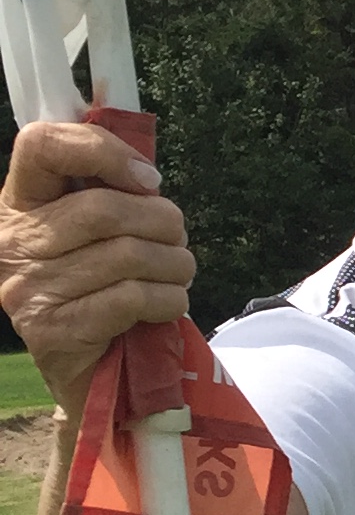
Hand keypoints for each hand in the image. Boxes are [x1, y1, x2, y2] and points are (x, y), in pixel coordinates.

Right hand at [0, 119, 194, 421]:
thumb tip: (147, 172)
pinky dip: (167, 299)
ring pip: (127, 255)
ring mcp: (28, 289)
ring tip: (179, 273)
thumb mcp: (94, 231)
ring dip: (174, 265)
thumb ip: (110, 191)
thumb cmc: (98, 286)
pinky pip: (130, 298)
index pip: (40, 144)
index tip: (148, 178)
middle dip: (163, 221)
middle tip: (177, 239)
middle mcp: (13, 242)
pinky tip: (169, 303)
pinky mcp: (54, 330)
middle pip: (104, 208)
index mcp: (19, 202)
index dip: (102, 150)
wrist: (87, 370)